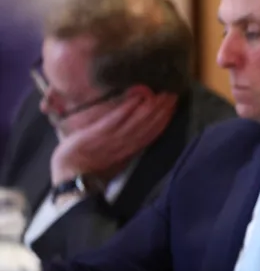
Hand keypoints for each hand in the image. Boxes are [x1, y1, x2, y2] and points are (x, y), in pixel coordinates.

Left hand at [51, 93, 177, 185]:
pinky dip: (127, 109)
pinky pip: (115, 120)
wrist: (73, 175)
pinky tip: (136, 97)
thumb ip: (123, 144)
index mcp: (130, 150)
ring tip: (159, 95)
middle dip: (161, 110)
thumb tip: (133, 127)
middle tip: (172, 95)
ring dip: (149, 108)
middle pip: (147, 126)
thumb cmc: (90, 166)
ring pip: (136, 122)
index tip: (174, 106)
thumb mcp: (113, 157)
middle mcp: (125, 144)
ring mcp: (112, 139)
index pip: (152, 133)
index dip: (164, 119)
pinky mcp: (98, 134)